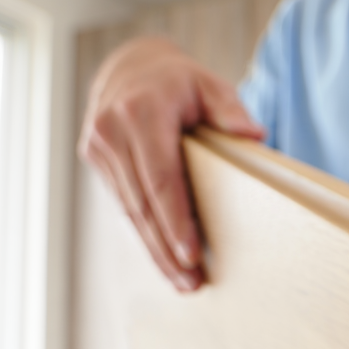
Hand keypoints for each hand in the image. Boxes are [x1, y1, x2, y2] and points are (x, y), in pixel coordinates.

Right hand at [77, 37, 264, 290]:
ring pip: (129, 211)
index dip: (175, 221)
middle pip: (142, 204)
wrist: (131, 64)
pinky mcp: (94, 157)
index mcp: (140, 112)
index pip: (160, 179)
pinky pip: (122, 204)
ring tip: (182, 281)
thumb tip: (253, 136)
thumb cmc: (180, 80)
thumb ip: (231, 109)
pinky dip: (144, 233)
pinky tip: (163, 257)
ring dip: (154, 250)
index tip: (192, 254)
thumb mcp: (210, 83)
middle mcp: (111, 130)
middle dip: (166, 250)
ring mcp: (98, 145)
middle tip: (191, 284)